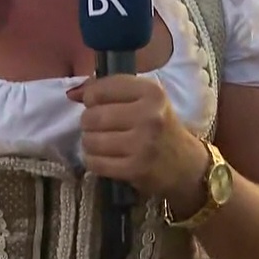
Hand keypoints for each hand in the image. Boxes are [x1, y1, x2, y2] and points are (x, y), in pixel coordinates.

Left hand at [67, 75, 204, 197]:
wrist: (186, 164)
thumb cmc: (159, 126)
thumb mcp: (143, 99)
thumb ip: (108, 90)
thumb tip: (72, 93)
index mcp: (151, 92)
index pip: (101, 89)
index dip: (91, 97)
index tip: (98, 104)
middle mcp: (149, 115)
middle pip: (92, 116)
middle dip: (89, 123)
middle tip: (101, 127)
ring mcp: (143, 144)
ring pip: (91, 140)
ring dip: (90, 143)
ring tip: (103, 143)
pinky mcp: (135, 169)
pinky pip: (95, 163)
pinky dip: (93, 161)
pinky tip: (104, 158)